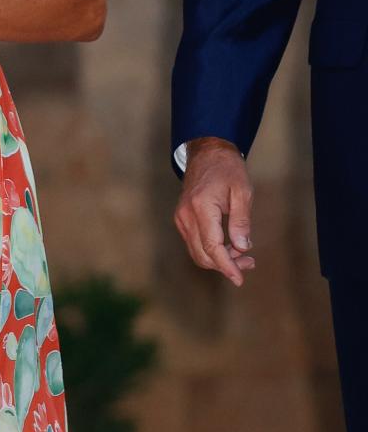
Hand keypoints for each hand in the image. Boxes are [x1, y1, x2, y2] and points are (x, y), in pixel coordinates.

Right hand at [173, 137, 255, 287]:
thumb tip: (242, 247)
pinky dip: (211, 251)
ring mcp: (181, 219)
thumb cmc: (227, 169)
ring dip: (219, 260)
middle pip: (203, 255)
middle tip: (249, 263)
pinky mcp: (182, 220)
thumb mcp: (242, 191)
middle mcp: (186, 216)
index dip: (226, 266)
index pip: (212, 246)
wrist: (207, 153)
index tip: (239, 278)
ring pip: (198, 253)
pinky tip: (229, 247)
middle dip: (226, 265)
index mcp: (201, 207)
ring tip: (243, 256)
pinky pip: (195, 244)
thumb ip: (241, 221)